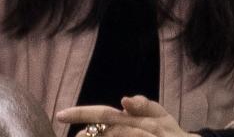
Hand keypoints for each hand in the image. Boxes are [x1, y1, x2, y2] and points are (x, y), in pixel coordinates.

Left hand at [57, 95, 198, 136]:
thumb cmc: (173, 133)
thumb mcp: (163, 116)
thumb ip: (145, 105)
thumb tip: (125, 100)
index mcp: (140, 118)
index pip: (105, 114)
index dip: (81, 113)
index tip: (60, 115)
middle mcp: (145, 128)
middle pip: (111, 129)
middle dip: (89, 134)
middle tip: (74, 136)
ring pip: (121, 136)